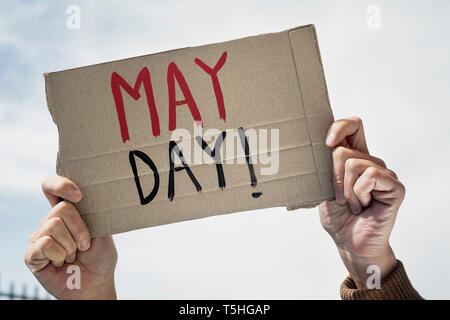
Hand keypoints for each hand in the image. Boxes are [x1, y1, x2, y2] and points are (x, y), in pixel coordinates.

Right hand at [25, 176, 117, 298]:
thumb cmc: (100, 258)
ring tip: (73, 256)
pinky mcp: (32, 255)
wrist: (96, 284)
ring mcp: (39, 238)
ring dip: (71, 245)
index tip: (79, 195)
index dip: (60, 184)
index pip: (52, 186)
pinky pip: (44, 244)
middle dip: (80, 229)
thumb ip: (93, 213)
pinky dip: (59, 255)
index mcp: (67, 212)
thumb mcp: (103, 231)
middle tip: (84, 245)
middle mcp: (50, 222)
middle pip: (61, 208)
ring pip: (53, 226)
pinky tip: (61, 263)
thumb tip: (88, 196)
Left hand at [319, 117, 404, 288]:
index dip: (339, 126)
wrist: (349, 243)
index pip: (352, 126)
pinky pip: (369, 176)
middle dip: (331, 177)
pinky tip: (364, 207)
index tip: (326, 143)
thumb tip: (304, 154)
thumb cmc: (337, 217)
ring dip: (345, 190)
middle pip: (343, 150)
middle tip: (338, 198)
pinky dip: (359, 194)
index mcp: (354, 158)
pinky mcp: (395, 186)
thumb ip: (320, 168)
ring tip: (352, 205)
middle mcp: (371, 162)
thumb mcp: (322, 189)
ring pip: (353, 164)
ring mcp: (385, 173)